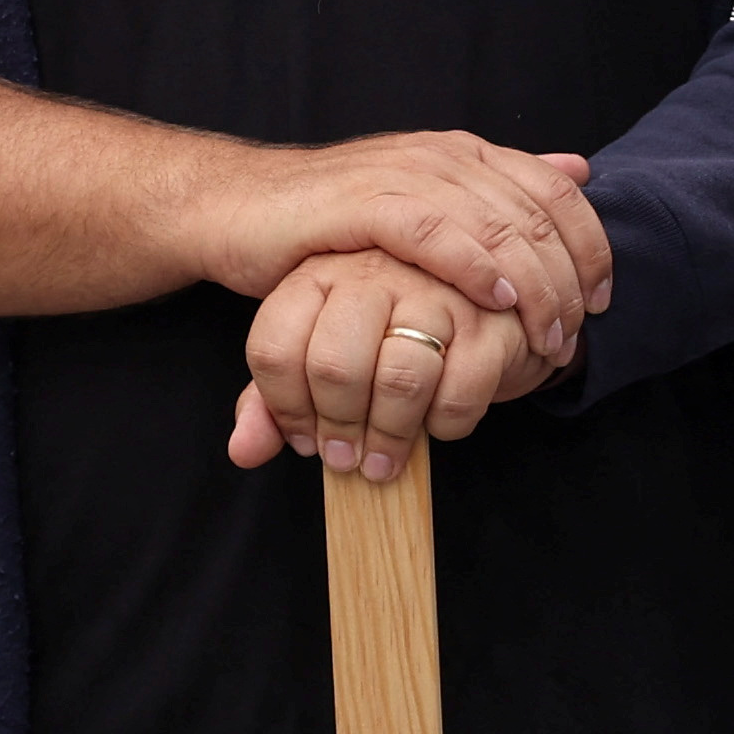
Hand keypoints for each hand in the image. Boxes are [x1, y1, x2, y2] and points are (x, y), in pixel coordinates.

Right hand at [193, 134, 609, 355]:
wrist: (237, 210)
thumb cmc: (331, 224)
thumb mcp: (425, 205)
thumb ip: (499, 190)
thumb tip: (580, 166)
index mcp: (463, 153)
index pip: (556, 189)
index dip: (590, 245)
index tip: (602, 300)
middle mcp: (442, 155)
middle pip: (536, 212)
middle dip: (567, 279)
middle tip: (574, 335)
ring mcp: (404, 174)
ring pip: (497, 224)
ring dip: (532, 286)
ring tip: (546, 334)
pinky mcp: (365, 203)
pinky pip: (437, 232)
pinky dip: (475, 267)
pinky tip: (495, 303)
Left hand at [229, 251, 563, 479]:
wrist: (487, 293)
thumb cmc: (389, 332)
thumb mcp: (321, 354)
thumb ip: (276, 400)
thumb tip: (243, 452)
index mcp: (320, 275)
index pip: (275, 347)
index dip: (283, 409)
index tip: (305, 439)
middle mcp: (373, 272)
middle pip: (334, 365)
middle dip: (339, 428)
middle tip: (347, 459)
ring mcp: (436, 291)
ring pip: (399, 379)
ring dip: (389, 437)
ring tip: (385, 461)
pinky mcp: (490, 321)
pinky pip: (459, 392)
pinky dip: (446, 425)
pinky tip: (438, 425)